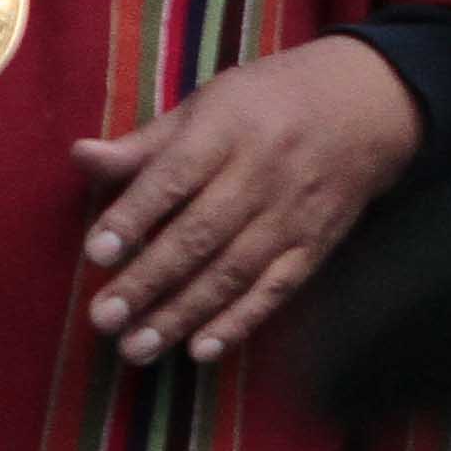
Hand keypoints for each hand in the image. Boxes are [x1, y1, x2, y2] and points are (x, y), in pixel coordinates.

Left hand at [68, 34, 422, 365]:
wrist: (370, 102)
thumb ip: (145, 144)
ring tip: (136, 348)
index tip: (95, 252)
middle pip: (200, 233)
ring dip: (182, 314)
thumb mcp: (208, 104)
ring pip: (233, 271)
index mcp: (228, 127)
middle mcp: (262, 171)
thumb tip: (79, 157)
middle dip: (149, 280)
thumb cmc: (271, 100)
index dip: (134, 216)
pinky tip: (201, 350)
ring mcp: (293, 211)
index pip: (174, 176)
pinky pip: (275, 289)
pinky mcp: (317, 243)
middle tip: (103, 318)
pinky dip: (240, 322)